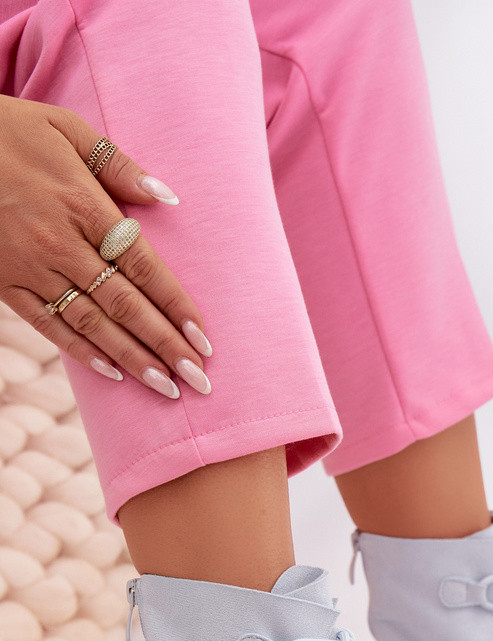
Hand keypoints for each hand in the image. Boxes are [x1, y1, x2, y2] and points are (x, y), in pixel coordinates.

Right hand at [0, 94, 211, 396]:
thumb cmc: (11, 131)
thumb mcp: (66, 129)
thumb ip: (119, 166)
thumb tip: (167, 200)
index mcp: (82, 204)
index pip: (142, 266)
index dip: (175, 305)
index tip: (203, 338)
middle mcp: (60, 242)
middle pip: (124, 304)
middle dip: (164, 345)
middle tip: (198, 380)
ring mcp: (31, 267)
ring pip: (91, 323)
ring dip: (132, 359)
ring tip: (166, 388)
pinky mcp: (6, 283)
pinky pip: (48, 325)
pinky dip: (82, 352)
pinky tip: (114, 373)